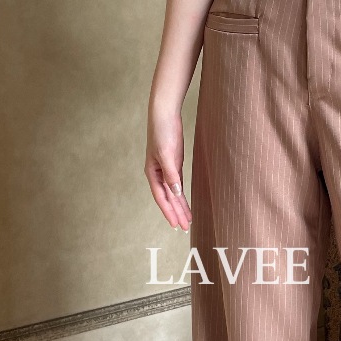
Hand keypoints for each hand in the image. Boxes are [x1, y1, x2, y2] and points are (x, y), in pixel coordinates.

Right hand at [145, 101, 191, 232]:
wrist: (165, 113)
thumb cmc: (163, 132)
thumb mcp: (167, 154)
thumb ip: (171, 174)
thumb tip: (175, 193)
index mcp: (153, 173)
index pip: (162, 197)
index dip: (169, 212)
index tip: (176, 225)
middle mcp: (158, 173)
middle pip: (168, 198)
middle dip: (176, 213)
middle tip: (185, 227)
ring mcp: (166, 169)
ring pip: (173, 192)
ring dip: (180, 206)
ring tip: (187, 220)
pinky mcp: (174, 163)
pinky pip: (177, 184)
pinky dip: (181, 194)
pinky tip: (184, 202)